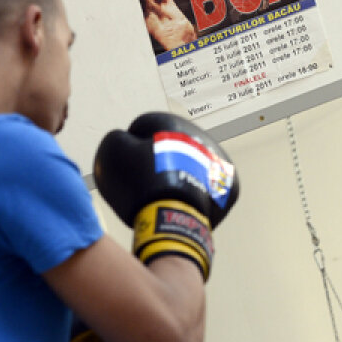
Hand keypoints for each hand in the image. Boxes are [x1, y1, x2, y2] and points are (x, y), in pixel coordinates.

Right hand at [95, 112, 239, 281]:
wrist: (172, 218)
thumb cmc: (140, 184)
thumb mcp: (112, 152)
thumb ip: (117, 138)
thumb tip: (126, 139)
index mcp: (172, 123)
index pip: (144, 127)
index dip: (131, 147)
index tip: (128, 165)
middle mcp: (200, 137)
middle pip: (172, 146)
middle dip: (159, 160)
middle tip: (145, 183)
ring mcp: (218, 162)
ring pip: (193, 165)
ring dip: (180, 174)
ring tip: (165, 195)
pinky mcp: (229, 187)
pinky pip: (208, 185)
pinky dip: (197, 192)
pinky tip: (183, 203)